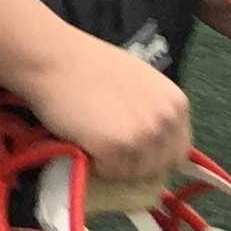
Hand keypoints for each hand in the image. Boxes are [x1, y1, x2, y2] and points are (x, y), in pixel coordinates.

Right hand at [9, 22, 194, 185]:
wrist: (51, 57)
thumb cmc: (86, 63)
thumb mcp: (136, 81)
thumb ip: (152, 109)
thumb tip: (151, 138)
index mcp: (176, 103)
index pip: (179, 150)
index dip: (154, 154)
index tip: (134, 150)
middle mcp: (166, 120)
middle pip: (160, 166)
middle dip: (136, 162)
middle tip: (110, 148)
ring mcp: (143, 135)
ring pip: (135, 173)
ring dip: (114, 164)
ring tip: (93, 139)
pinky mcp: (117, 147)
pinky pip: (110, 173)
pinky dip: (95, 164)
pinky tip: (82, 140)